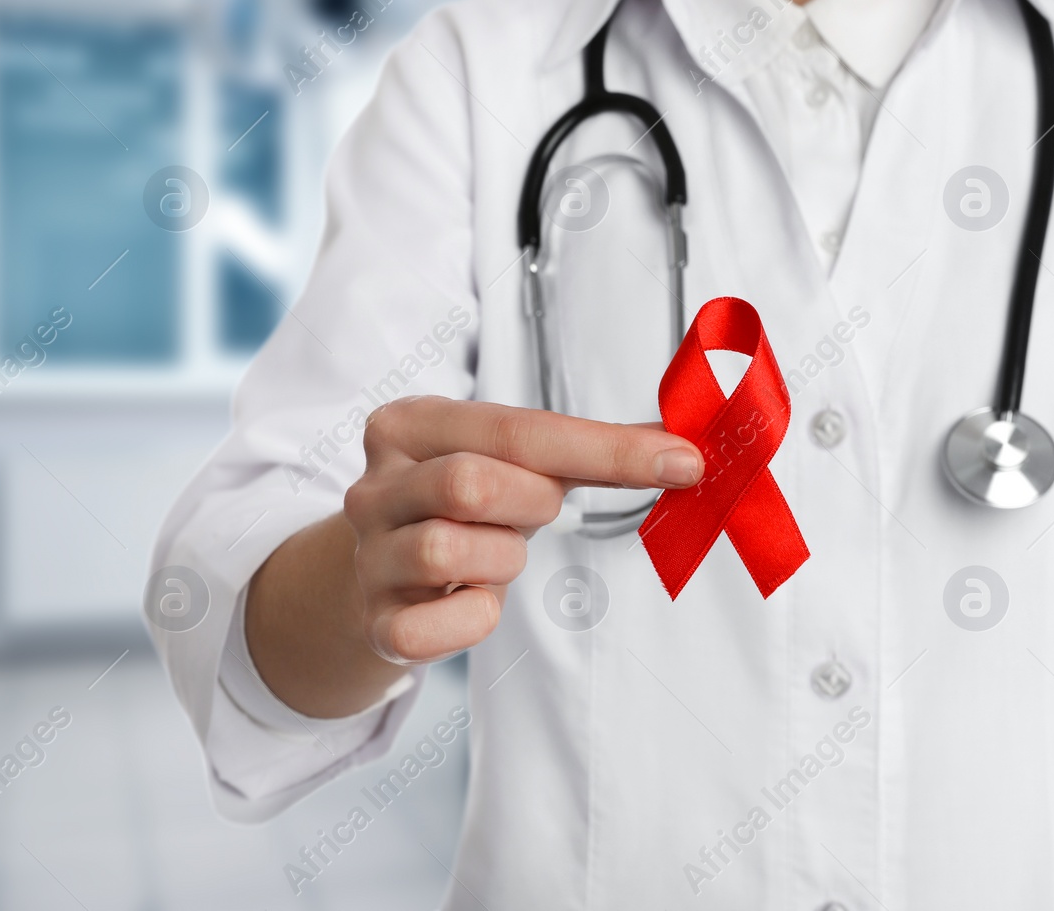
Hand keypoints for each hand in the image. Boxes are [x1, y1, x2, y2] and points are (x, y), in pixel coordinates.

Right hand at [342, 396, 702, 663]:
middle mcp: (376, 485)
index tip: (684, 462)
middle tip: (536, 509)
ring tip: (498, 552)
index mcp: (411, 425)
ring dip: (502, 559)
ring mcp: (369, 556)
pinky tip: (475, 601)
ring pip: (446, 550)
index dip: (610, 449)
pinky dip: (471, 620)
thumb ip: (594, 450)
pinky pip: (429, 629)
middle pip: (470, 482)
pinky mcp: (375, 623)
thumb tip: (684, 448)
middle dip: (528, 502)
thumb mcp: (518, 464)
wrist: (384, 575)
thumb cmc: (467, 507)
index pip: (519, 429)